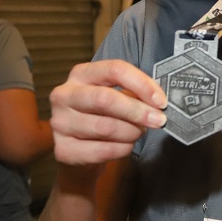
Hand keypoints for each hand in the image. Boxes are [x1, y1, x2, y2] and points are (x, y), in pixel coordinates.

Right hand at [49, 60, 167, 170]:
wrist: (79, 150)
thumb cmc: (102, 116)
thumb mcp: (116, 96)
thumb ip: (134, 93)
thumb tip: (158, 102)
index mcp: (81, 74)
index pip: (114, 69)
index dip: (142, 84)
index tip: (160, 101)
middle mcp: (65, 95)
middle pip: (105, 99)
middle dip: (138, 111)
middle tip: (158, 120)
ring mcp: (60, 122)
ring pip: (105, 127)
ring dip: (131, 132)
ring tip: (138, 132)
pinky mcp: (63, 149)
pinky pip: (102, 150)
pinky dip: (122, 149)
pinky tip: (126, 145)